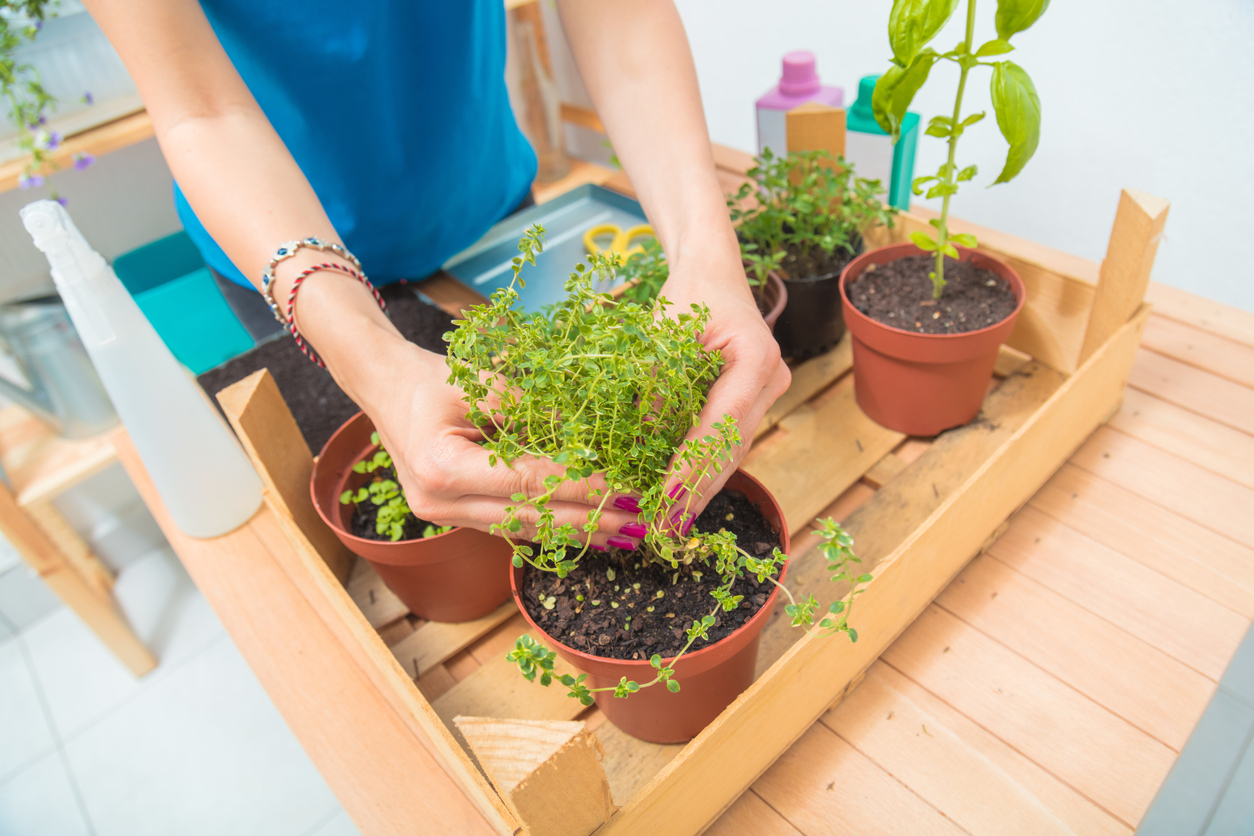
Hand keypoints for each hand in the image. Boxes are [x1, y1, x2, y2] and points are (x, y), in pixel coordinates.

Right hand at [355, 338, 649, 549]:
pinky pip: (506, 527)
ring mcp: (442, 516)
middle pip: (528, 517)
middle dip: (587, 521)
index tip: (624, 490)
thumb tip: (592, 439)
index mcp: (443, 467)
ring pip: (520, 530)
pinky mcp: (450, 517)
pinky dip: (547, 528)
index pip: (528, 482)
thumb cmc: (432, 378)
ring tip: (620, 537)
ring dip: (572, 533)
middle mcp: (440, 502)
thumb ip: (534, 413)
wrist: (384, 387)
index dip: (580, 488)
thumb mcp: (483, 385)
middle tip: (636, 524)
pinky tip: (582, 533)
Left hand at [656, 248, 790, 531]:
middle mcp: (771, 380)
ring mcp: (767, 394)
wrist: (713, 272)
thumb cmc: (688, 294)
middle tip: (664, 527)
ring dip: (701, 489)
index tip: (665, 494)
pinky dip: (705, 470)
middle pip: (732, 446)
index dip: (694, 462)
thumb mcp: (664, 333)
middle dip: (696, 489)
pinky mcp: (753, 402)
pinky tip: (682, 500)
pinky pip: (729, 442)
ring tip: (670, 524)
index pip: (722, 421)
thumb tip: (641, 442)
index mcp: (756, 357)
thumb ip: (656, 385)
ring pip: (733, 452)